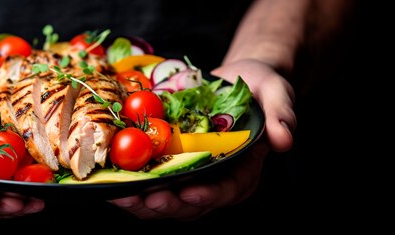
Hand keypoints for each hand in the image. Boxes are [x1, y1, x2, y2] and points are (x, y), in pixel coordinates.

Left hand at [110, 59, 295, 219]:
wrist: (237, 81)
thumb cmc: (260, 89)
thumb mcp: (277, 93)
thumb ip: (282, 115)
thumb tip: (285, 140)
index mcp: (244, 171)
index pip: (227, 191)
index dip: (207, 195)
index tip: (188, 193)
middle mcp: (217, 181)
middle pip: (191, 205)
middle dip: (166, 204)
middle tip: (143, 199)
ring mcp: (192, 177)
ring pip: (167, 201)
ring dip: (142, 202)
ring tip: (120, 197)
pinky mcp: (172, 168)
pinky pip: (151, 184)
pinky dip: (132, 186)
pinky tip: (112, 183)